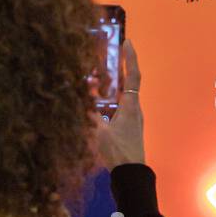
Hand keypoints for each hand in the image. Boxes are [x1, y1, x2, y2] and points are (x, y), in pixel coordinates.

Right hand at [95, 38, 145, 168]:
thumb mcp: (100, 132)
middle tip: (114, 51)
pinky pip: (122, 105)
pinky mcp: (129, 127)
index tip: (127, 42)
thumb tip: (81, 96)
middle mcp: (134, 109)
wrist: (131, 174)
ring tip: (103, 73)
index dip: (131, 58)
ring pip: (125, 94)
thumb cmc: (118, 152)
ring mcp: (133, 118)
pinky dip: (113, 96)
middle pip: (130, 82)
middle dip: (123, 66)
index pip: (133, 76)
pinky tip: (102, 99)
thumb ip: (89, 114)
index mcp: (130, 107)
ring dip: (116, 82)